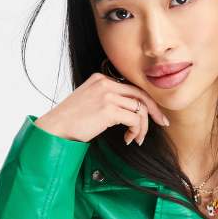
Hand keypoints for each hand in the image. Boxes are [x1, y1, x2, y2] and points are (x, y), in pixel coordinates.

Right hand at [34, 72, 168, 144]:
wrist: (55, 129)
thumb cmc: (70, 122)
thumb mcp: (89, 102)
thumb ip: (107, 100)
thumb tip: (129, 112)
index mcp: (100, 79)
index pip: (131, 88)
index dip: (146, 102)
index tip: (155, 115)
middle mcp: (105, 83)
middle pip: (141, 95)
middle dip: (155, 111)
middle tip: (163, 124)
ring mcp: (107, 95)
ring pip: (140, 109)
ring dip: (142, 127)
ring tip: (136, 139)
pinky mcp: (108, 109)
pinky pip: (135, 119)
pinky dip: (136, 131)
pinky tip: (128, 140)